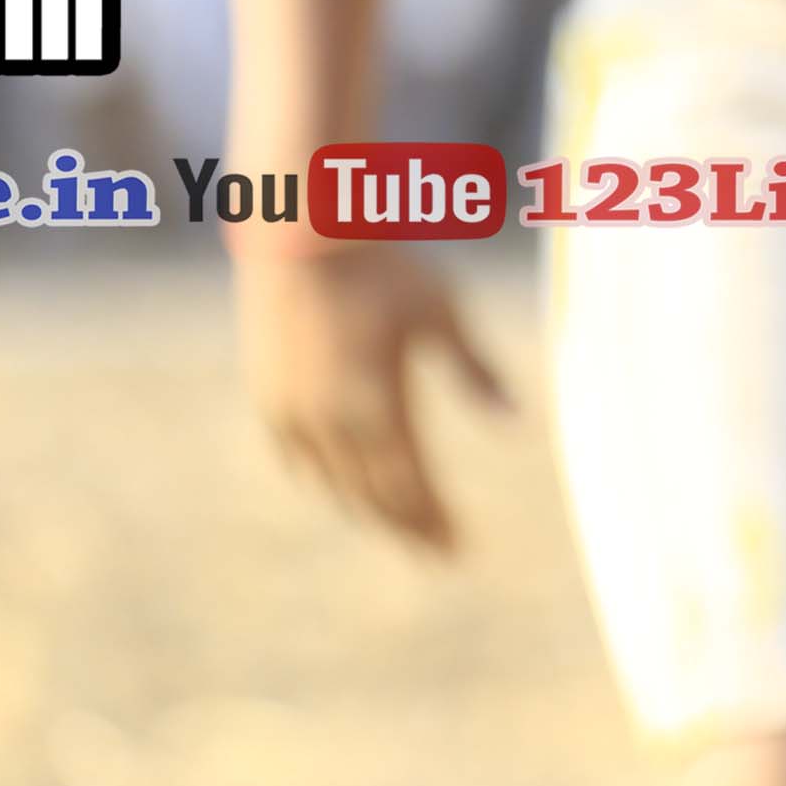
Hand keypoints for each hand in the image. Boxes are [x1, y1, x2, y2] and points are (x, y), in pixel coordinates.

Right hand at [237, 227, 507, 554]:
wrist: (301, 232)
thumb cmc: (384, 266)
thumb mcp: (441, 311)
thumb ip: (475, 370)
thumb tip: (517, 419)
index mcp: (376, 405)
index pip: (410, 486)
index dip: (435, 521)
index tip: (460, 547)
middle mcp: (330, 420)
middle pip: (374, 496)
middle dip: (410, 527)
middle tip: (439, 553)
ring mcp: (293, 411)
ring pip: (334, 483)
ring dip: (370, 510)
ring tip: (403, 526)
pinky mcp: (269, 396)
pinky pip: (297, 459)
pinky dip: (326, 480)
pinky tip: (344, 488)